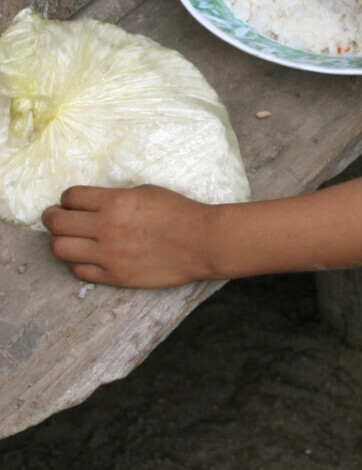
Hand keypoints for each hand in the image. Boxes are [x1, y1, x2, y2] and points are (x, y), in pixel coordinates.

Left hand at [42, 185, 214, 288]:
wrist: (201, 242)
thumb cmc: (178, 213)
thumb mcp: (144, 192)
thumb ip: (114, 198)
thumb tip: (91, 203)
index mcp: (114, 202)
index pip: (70, 197)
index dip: (67, 199)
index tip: (72, 203)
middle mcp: (106, 228)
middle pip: (57, 223)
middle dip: (53, 218)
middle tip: (58, 218)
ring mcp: (108, 255)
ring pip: (60, 249)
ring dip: (61, 241)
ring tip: (71, 239)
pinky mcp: (115, 276)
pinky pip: (79, 271)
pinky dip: (78, 262)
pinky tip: (88, 256)